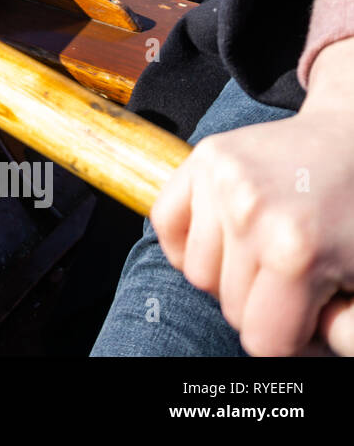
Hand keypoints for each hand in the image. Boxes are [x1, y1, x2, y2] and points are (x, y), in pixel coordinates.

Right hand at [149, 36, 353, 355]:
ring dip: (225, 274)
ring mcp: (221, 182)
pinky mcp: (204, 158)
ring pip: (195, 273)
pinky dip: (186, 241)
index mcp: (297, 254)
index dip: (288, 341)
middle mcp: (250, 214)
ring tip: (262, 254)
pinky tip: (223, 235)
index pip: (264, 340)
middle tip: (296, 283)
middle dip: (262, 306)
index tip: (309, 320)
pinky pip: (165, 224)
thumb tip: (291, 343)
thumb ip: (341, 331)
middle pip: (229, 307)